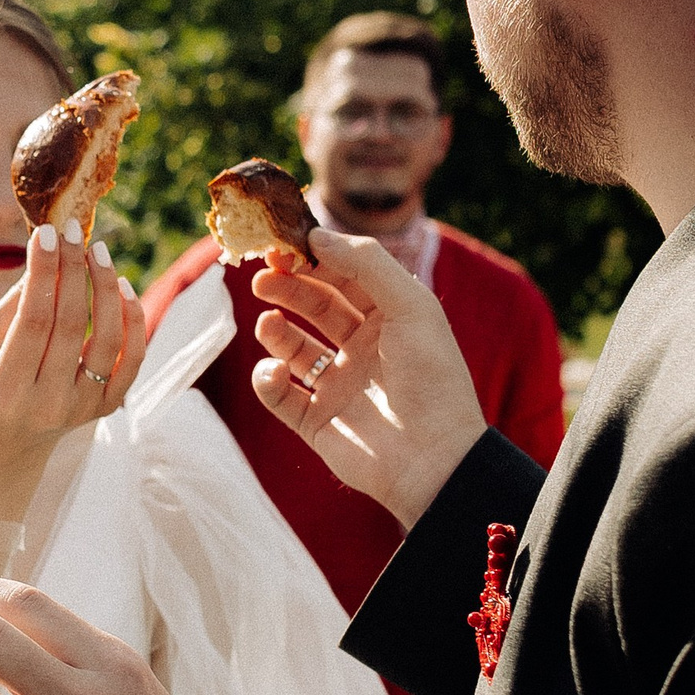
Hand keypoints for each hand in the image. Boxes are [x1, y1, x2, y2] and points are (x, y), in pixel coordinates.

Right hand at [0, 226, 146, 525]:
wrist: (3, 444)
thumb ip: (14, 304)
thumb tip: (49, 254)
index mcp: (5, 389)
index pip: (33, 321)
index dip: (43, 272)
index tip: (47, 233)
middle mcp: (46, 404)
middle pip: (71, 326)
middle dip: (74, 270)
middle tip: (74, 232)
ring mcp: (80, 410)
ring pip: (108, 341)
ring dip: (107, 290)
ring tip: (99, 253)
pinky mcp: (104, 408)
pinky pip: (130, 361)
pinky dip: (133, 322)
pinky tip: (123, 288)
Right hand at [247, 229, 484, 530]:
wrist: (433, 458)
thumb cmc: (431, 378)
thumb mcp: (411, 305)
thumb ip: (366, 263)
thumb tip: (316, 235)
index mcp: (390, 319)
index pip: (345, 277)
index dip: (315, 259)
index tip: (285, 246)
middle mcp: (363, 348)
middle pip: (315, 305)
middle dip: (288, 287)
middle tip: (262, 275)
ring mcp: (338, 385)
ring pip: (293, 348)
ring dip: (274, 330)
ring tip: (266, 322)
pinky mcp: (316, 422)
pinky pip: (280, 395)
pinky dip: (268, 379)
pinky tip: (274, 370)